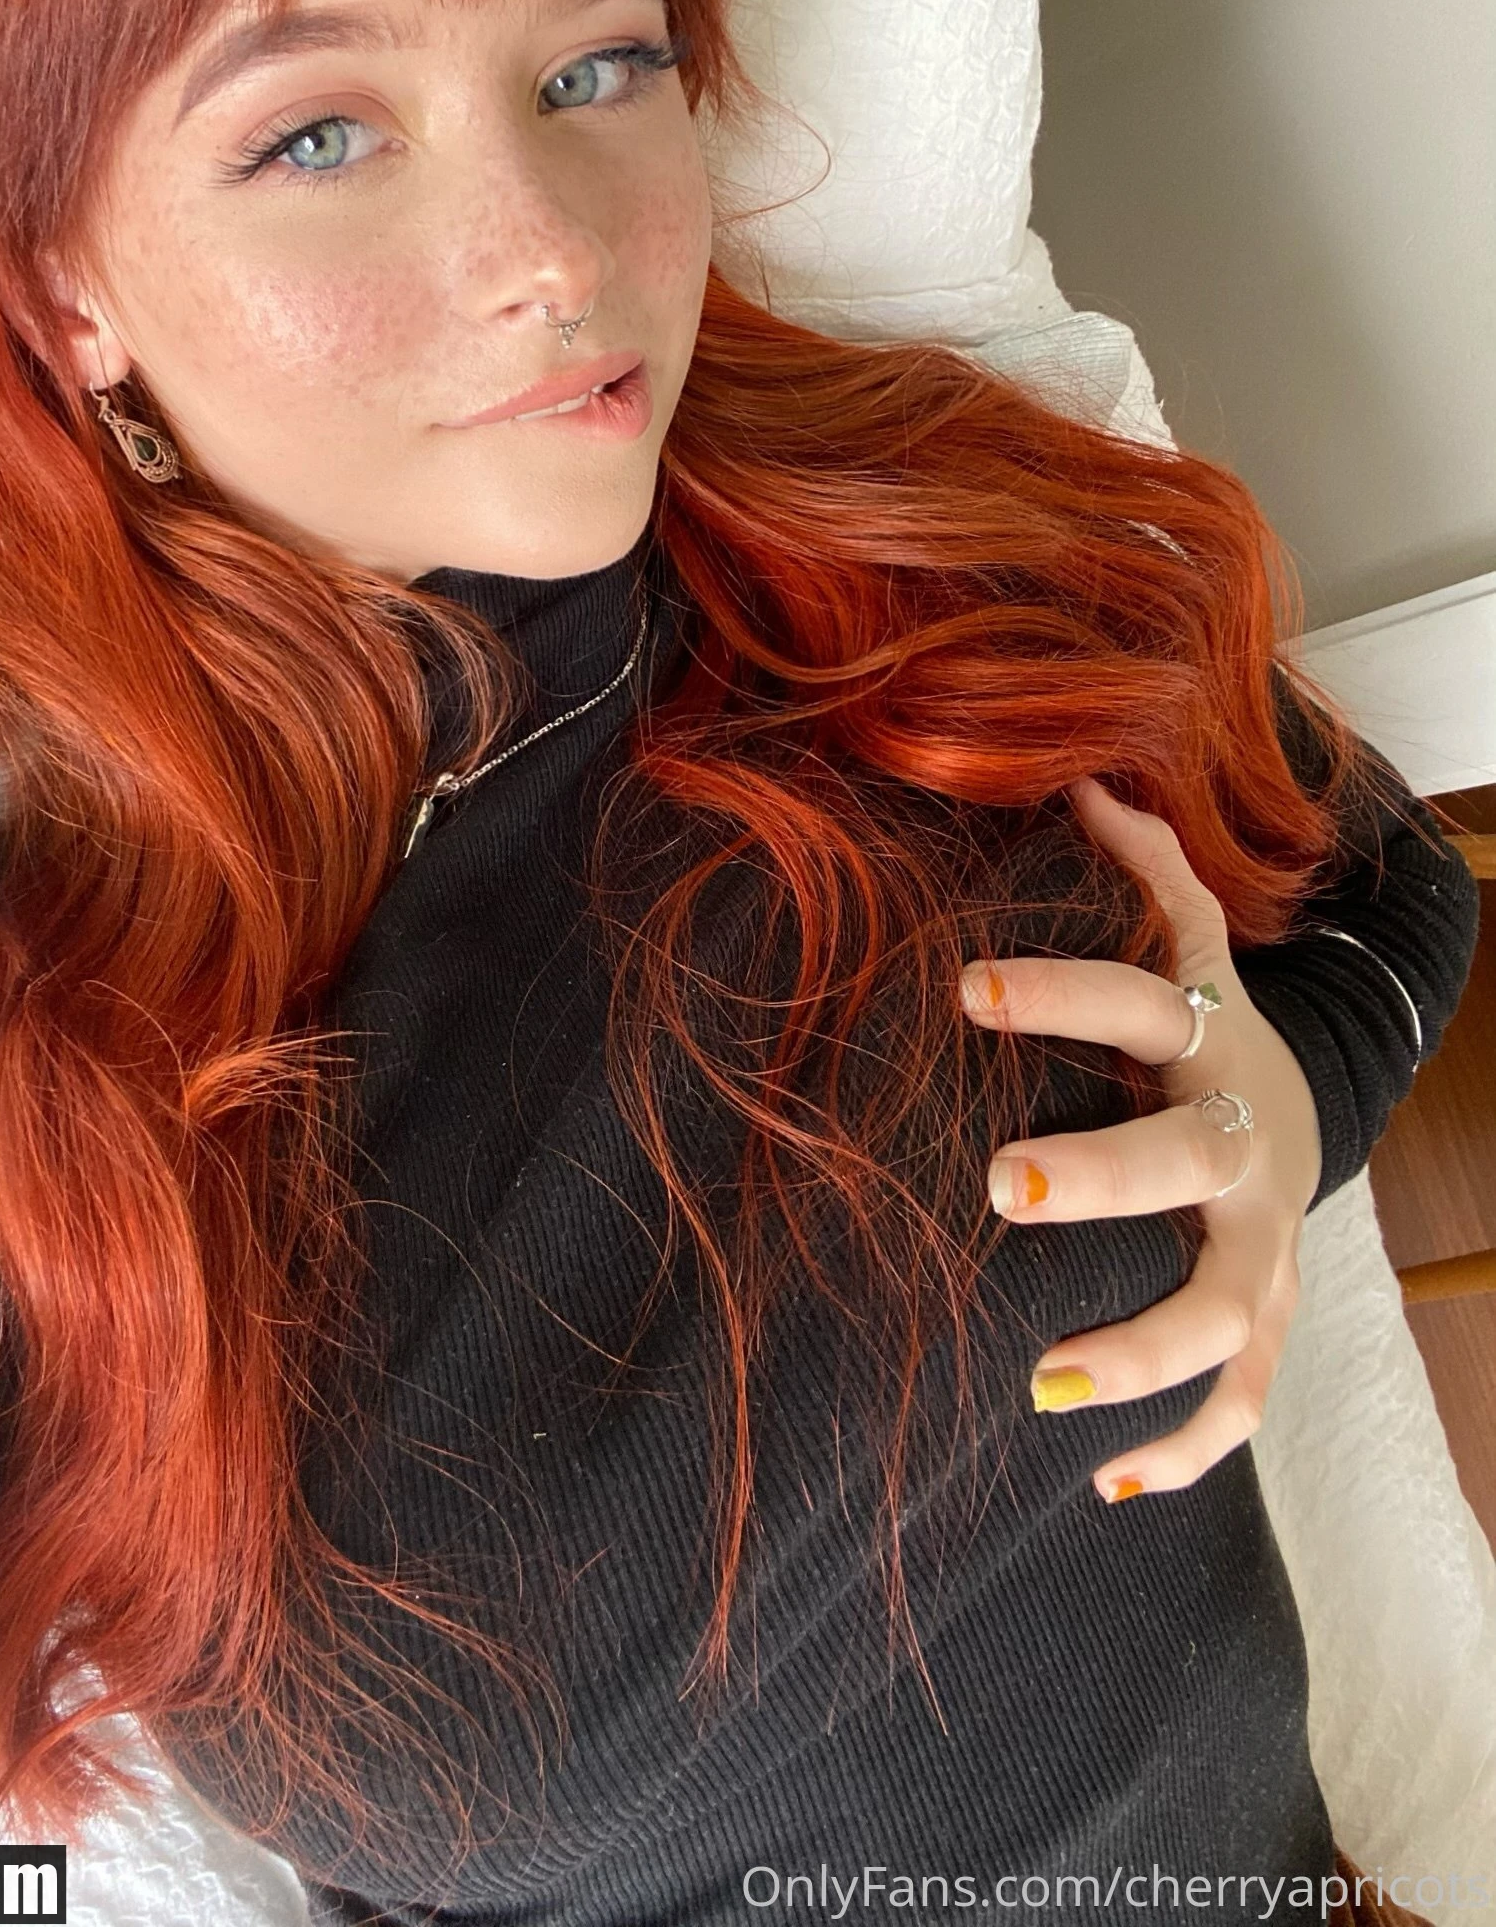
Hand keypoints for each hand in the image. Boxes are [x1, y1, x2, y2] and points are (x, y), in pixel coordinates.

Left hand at [959, 777, 1323, 1502]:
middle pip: (1188, 1158)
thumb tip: (1082, 779)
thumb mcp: (1191, 940)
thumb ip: (1145, 866)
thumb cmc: (1204, 1024)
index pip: (1144, 999)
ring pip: (1228, 1309)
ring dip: (1145, 1350)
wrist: (1302, 1112)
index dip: (1062, 990)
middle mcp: (1244, 1144)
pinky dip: (1187, 1448)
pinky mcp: (1270, 1322)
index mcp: (1211, 1040)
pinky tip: (1105, 1485)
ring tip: (1044, 1384)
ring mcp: (1266, 1243)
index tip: (962, 987)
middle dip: (1103, 1174)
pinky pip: (1244, 1402)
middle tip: (998, 1186)